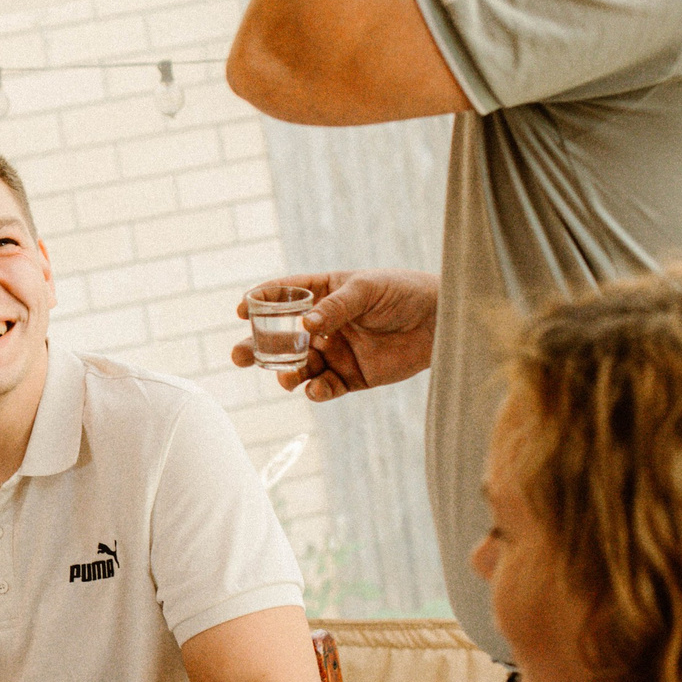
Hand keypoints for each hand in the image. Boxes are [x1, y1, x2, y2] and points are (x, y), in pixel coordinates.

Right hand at [234, 270, 437, 401]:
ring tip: (286, 377)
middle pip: (280, 338)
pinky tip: (314, 389)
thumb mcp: (366, 290)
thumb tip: (304, 324)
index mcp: (324, 293)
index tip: (242, 310)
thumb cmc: (403, 293)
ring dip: (286, 374)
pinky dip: (315, 391)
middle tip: (239, 356)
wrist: (442, 323)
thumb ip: (336, 307)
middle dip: (257, 348)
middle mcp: (323, 324)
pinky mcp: (352, 377)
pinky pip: (325, 387)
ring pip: (298, 367)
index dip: (259, 301)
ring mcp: (336, 352)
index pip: (283, 295)